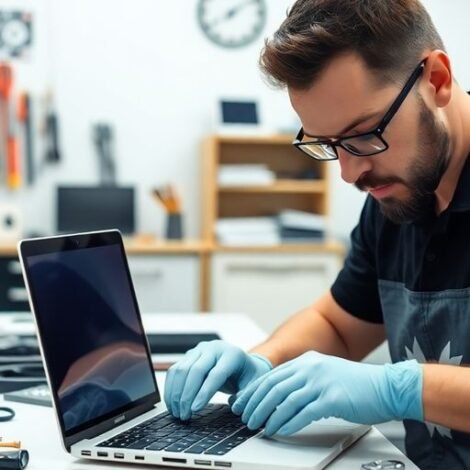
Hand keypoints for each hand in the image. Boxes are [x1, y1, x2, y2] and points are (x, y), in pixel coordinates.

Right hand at [164, 340, 271, 420]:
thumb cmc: (248, 376)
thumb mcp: (253, 384)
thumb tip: (233, 405)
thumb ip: (246, 395)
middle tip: (184, 416)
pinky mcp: (189, 355)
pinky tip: (172, 404)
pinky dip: (171, 388)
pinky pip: (175, 370)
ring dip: (176, 393)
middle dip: (187, 395)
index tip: (195, 410)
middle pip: (196, 370)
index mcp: (232, 354)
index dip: (204, 392)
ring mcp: (199, 350)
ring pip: (182, 369)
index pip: (216, 373)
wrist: (241, 362)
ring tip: (177, 413)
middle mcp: (214, 348)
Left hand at [231, 351, 422, 436]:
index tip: (243, 402)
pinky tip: (281, 431)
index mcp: (307, 361)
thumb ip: (304, 380)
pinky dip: (289, 423)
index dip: (254, 390)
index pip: (272, 375)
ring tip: (259, 427)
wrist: (386, 387)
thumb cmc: (356, 385)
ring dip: (269, 415)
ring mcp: (321, 381)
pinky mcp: (332, 398)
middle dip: (256, 403)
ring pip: (285, 399)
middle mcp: (311, 367)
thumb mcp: (324, 374)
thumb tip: (280, 396)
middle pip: (273, 386)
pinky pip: (303, 412)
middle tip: (245, 417)